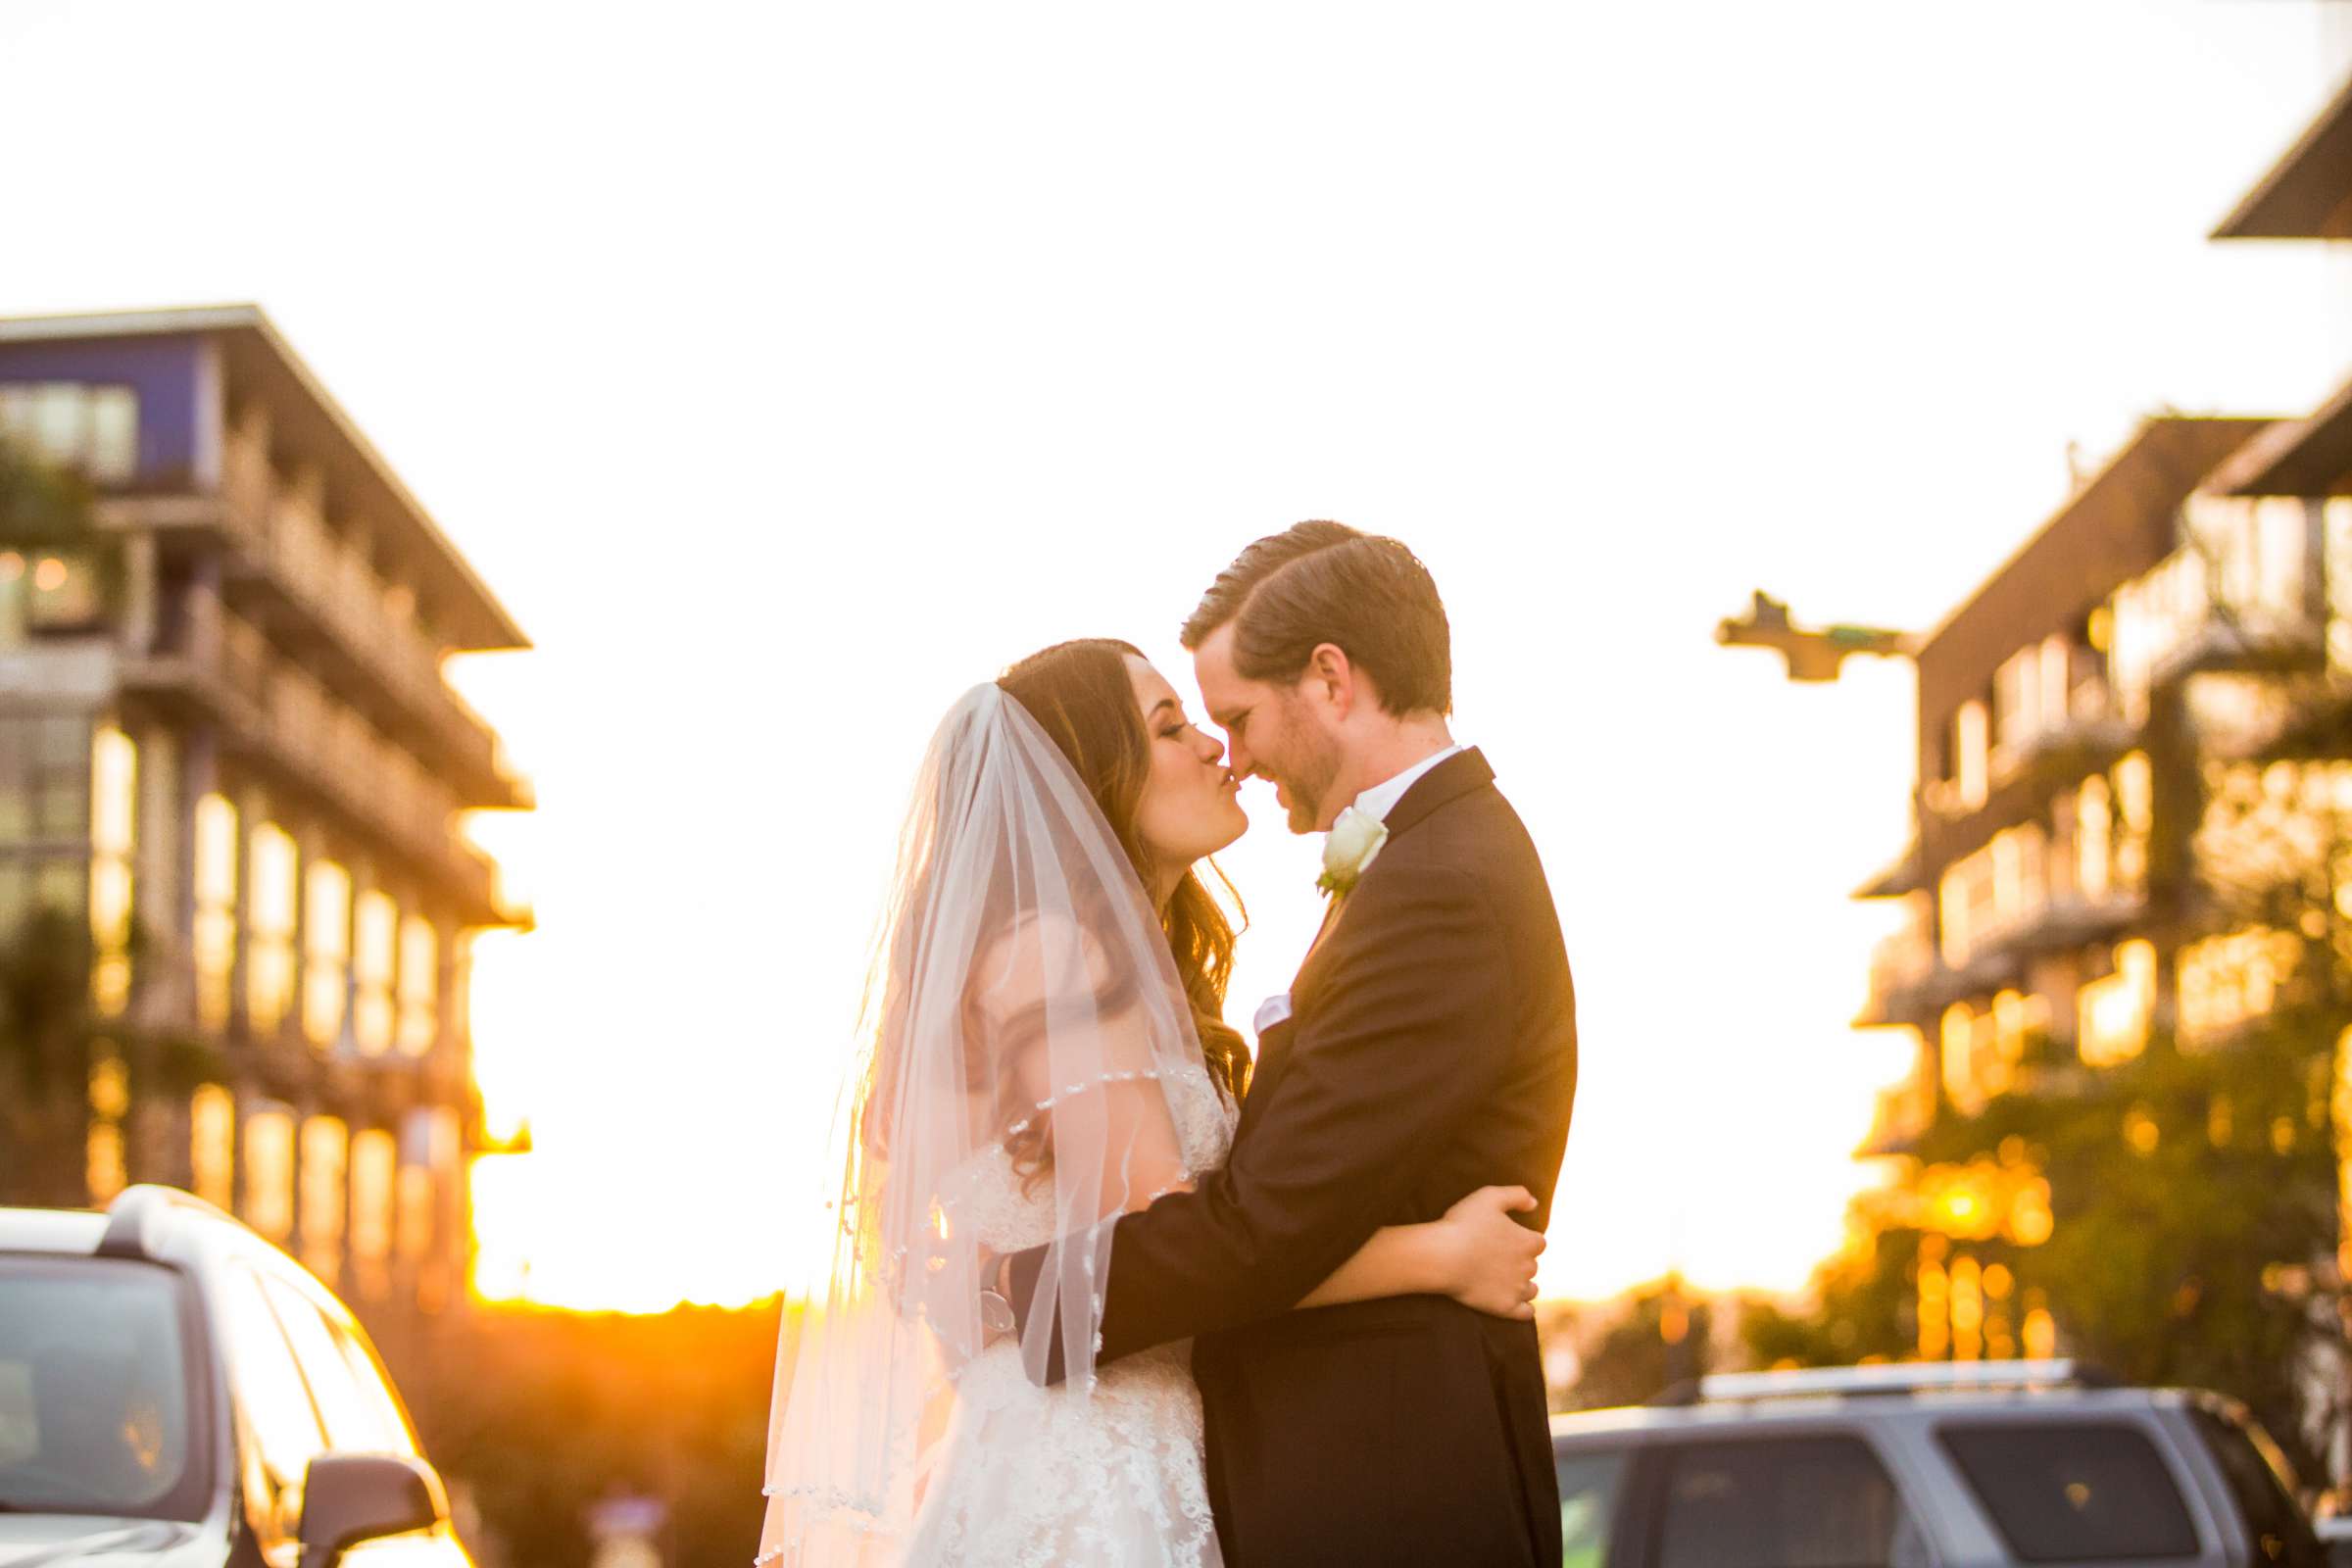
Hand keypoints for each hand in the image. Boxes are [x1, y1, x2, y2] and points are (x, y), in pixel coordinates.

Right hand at [1436, 1185, 1543, 1320]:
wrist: (1443, 1257)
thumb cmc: (1464, 1224)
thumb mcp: (1490, 1196)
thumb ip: (1516, 1195)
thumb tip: (1534, 1203)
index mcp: (1528, 1242)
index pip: (1538, 1242)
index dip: (1523, 1239)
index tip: (1507, 1239)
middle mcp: (1529, 1267)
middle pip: (1531, 1265)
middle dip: (1519, 1262)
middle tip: (1497, 1258)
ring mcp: (1517, 1289)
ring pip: (1531, 1289)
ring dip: (1522, 1284)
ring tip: (1504, 1280)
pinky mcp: (1505, 1308)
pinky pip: (1525, 1313)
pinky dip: (1524, 1309)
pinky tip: (1516, 1305)